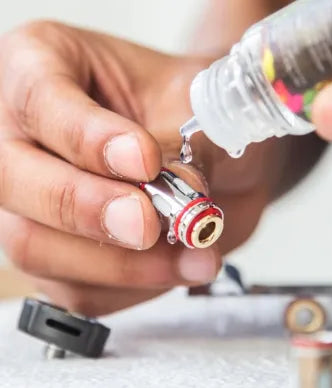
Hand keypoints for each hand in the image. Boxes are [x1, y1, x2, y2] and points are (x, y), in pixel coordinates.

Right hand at [0, 21, 308, 314]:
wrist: (215, 156)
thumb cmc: (194, 112)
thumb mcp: (200, 103)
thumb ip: (184, 145)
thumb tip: (179, 192)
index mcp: (43, 63)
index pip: (40, 100)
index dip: (88, 139)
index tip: (145, 161)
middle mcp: (22, 134)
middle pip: (11, 179)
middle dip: (86, 208)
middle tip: (148, 224)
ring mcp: (32, 201)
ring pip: (36, 246)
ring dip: (120, 262)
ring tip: (193, 251)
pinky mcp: (59, 254)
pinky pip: (76, 288)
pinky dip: (133, 286)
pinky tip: (179, 267)